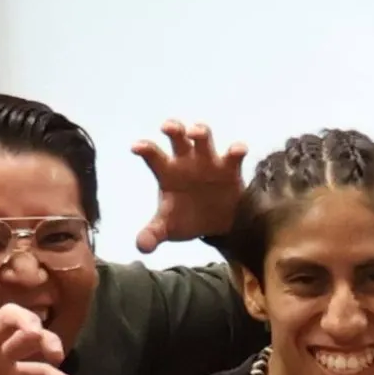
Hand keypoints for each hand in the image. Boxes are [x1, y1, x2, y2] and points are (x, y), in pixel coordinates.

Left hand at [134, 120, 248, 251]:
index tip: (136, 147)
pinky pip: (234, 154)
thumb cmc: (187, 219)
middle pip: (178, 137)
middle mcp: (187, 161)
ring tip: (195, 132)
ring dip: (200, 131)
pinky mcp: (230, 168)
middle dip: (174, 128)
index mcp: (168, 173)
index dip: (145, 148)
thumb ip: (153, 234)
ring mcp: (209, 162)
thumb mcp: (168, 228)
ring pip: (204, 138)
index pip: (153, 156)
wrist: (217, 226)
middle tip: (167, 128)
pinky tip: (237, 150)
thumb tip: (142, 246)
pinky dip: (237, 150)